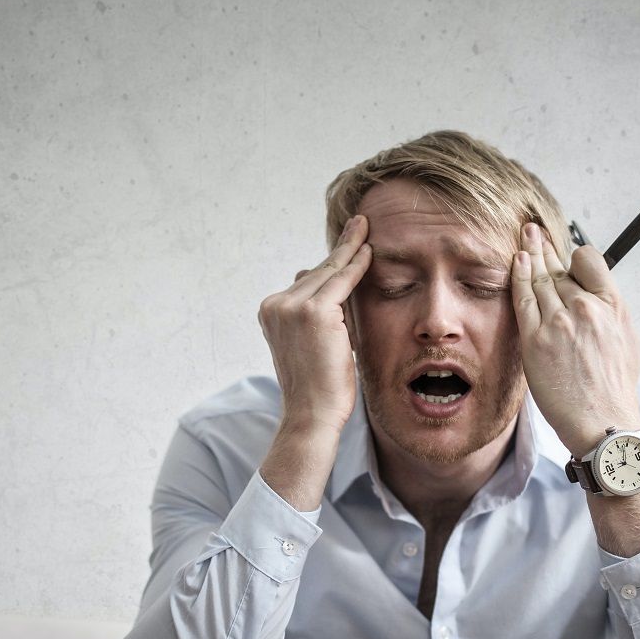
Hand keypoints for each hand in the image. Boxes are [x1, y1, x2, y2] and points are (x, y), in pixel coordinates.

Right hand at [257, 215, 370, 436]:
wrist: (312, 414)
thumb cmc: (318, 387)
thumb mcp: (312, 344)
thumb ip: (317, 314)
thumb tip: (327, 283)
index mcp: (271, 312)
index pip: (306, 282)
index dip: (328, 264)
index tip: (344, 243)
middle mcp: (276, 305)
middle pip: (316, 272)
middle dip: (340, 251)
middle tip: (358, 224)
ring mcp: (292, 307)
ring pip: (328, 274)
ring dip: (349, 250)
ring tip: (364, 227)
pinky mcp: (314, 312)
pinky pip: (341, 282)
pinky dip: (356, 266)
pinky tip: (368, 251)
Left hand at [510, 222, 639, 455]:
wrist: (603, 420)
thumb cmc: (615, 387)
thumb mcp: (626, 340)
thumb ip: (609, 311)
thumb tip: (595, 296)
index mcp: (611, 305)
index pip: (589, 261)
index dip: (575, 258)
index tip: (567, 258)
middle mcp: (585, 308)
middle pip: (559, 268)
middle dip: (545, 248)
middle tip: (533, 230)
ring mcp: (558, 322)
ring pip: (539, 279)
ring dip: (529, 255)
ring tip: (523, 238)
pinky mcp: (536, 340)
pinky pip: (523, 299)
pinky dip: (518, 276)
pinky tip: (516, 261)